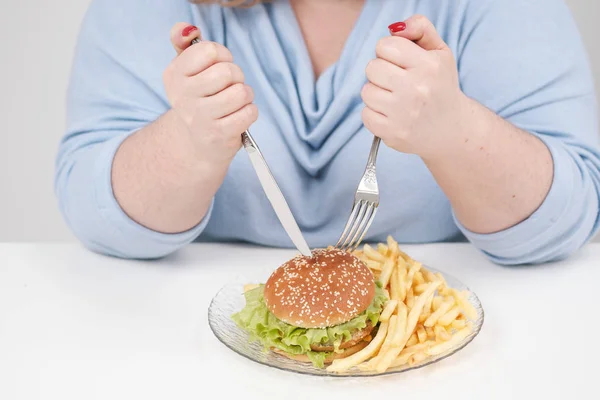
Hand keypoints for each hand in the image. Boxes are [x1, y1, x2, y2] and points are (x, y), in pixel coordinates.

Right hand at [164, 23, 257, 165]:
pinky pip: (248, 113)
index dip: (223, 56)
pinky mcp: (218, 135)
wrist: (197, 142)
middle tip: (229, 86)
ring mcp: (199, 118)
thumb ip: (184, 43)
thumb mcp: (186, 69)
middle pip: (227, 72)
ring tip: (235, 101)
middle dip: (237, 76)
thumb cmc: (199, 99)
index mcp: (174, 74)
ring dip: (245, 95)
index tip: (219, 66)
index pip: (210, 51)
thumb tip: (188, 29)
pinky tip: (239, 115)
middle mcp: (182, 96)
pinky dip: (250, 112)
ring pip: (240, 92)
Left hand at [361, 15, 465, 157]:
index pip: (385, 46)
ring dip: (376, 93)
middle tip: (396, 81)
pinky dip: (374, 114)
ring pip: (366, 91)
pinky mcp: (393, 133)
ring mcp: (404, 113)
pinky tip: (391, 114)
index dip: (388, 52)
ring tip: (394, 99)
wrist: (451, 128)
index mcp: (429, 65)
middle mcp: (417, 88)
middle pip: (372, 67)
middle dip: (381, 72)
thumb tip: (395, 28)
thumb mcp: (439, 52)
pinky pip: (365, 115)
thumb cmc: (440, 86)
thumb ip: (420, 28)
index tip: (399, 62)